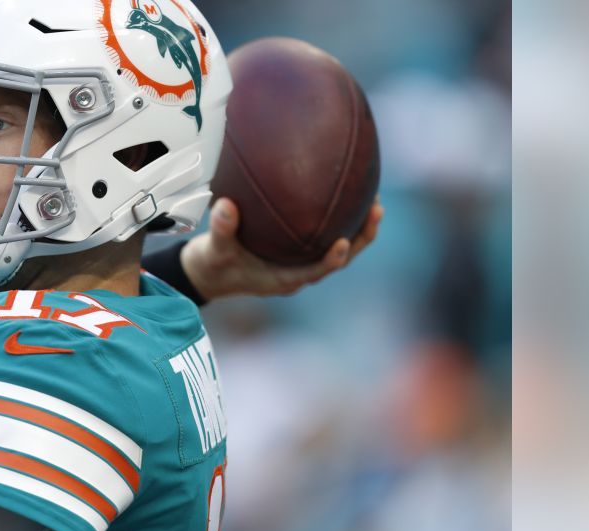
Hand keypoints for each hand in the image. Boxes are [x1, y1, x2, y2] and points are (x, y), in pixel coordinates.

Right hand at [181, 197, 383, 300]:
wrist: (212, 272)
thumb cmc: (215, 264)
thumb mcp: (213, 250)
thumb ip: (222, 230)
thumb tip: (227, 206)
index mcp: (284, 278)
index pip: (316, 272)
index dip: (333, 259)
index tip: (344, 242)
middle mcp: (300, 271)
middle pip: (340, 258)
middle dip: (361, 237)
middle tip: (376, 210)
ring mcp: (303, 261)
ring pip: (340, 246)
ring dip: (359, 227)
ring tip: (376, 199)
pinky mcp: (301, 250)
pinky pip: (328, 235)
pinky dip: (342, 218)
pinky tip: (349, 192)